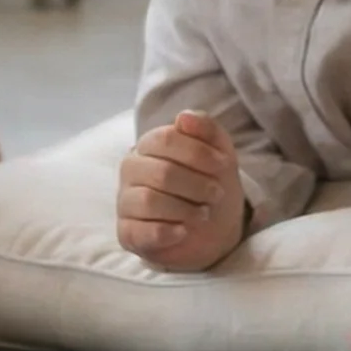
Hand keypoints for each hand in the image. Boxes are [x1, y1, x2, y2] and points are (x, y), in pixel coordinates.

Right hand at [116, 111, 247, 270]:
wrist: (213, 227)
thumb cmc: (210, 182)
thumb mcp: (219, 151)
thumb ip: (206, 128)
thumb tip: (184, 116)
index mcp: (149, 144)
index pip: (166, 139)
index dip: (199, 152)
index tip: (223, 165)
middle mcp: (131, 169)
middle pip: (161, 172)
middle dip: (197, 185)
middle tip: (217, 194)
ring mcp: (126, 201)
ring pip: (149, 201)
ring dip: (186, 209)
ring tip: (204, 214)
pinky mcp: (127, 233)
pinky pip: (142, 232)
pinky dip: (169, 232)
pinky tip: (184, 231)